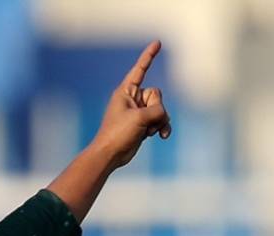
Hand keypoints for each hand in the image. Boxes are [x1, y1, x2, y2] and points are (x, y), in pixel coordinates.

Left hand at [89, 40, 171, 169]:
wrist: (110, 154)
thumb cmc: (118, 133)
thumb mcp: (139, 117)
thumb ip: (157, 110)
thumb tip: (164, 116)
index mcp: (125, 91)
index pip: (140, 69)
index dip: (149, 56)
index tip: (157, 43)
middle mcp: (132, 99)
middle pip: (156, 94)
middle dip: (155, 109)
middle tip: (142, 121)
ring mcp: (138, 111)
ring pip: (160, 109)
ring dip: (159, 121)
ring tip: (147, 131)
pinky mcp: (143, 123)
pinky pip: (160, 120)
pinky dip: (162, 127)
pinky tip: (162, 136)